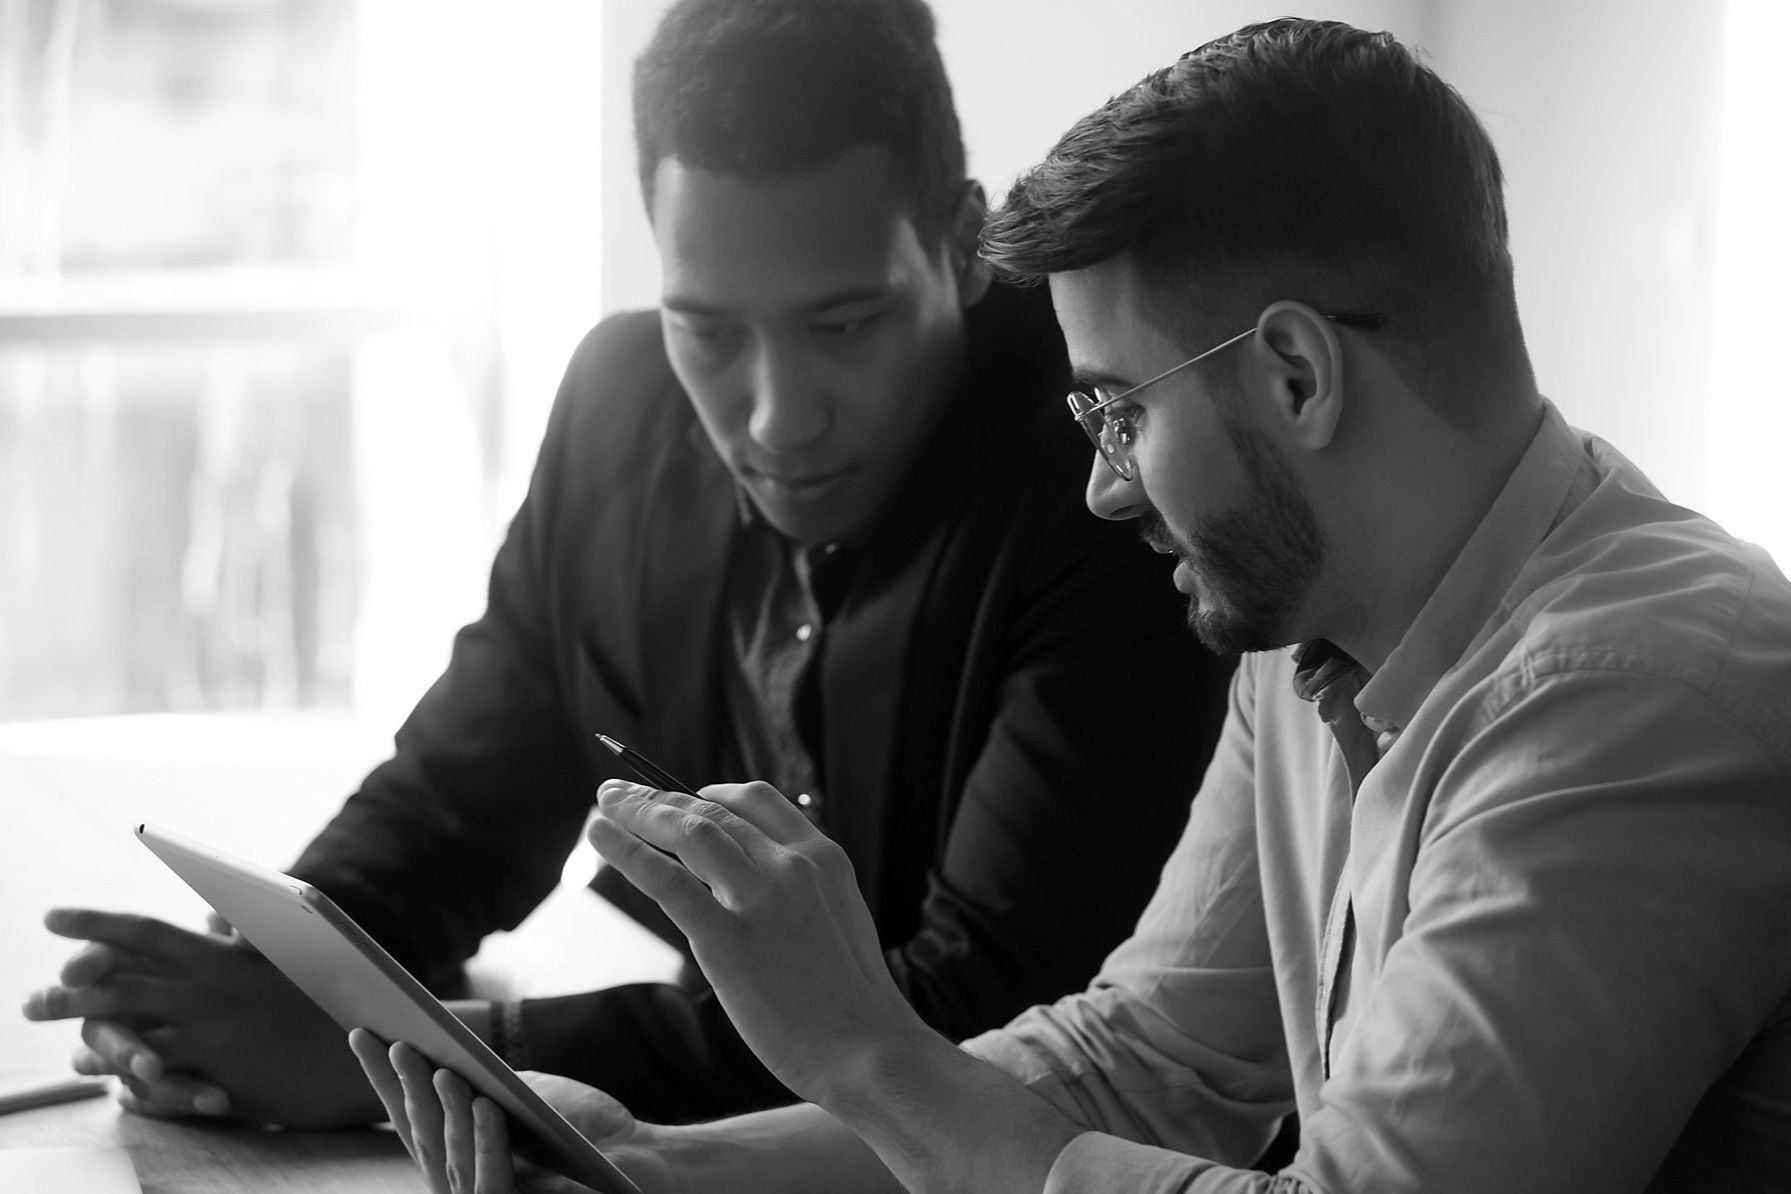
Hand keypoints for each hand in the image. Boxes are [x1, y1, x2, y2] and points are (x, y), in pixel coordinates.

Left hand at [22, 908, 384, 1126]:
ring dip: (87, 1036)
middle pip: (121, 985)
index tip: (53, 919)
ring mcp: (215, 1038)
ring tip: (62, 1041)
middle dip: (68, 989)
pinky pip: (158, 1081)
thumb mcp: (289, 954)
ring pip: (130, 1035)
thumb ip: (241, 938)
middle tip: (29, 1000)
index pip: (144, 932)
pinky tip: (105, 1073)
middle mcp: (212, 993)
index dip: (94, 924)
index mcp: (225, 955)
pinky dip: (125, 1076)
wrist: (378, 1044)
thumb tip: (208, 919)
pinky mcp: (223, 1079)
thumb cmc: (337, 993)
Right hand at [349, 1029, 671, 1193]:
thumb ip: (486, 1081)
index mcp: (460, 1152)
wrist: (642, 1162)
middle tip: (396, 1040)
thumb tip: (440, 1048)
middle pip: (424, 1135)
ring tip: (441, 1066)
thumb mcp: (527, 1096)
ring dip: (444, 1110)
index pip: (411, 1115)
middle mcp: (464, 1181)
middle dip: (407, 1086)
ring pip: (453, 1158)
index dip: (382, 1078)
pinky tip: (485, 1104)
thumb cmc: (583, 1130)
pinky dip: (488, 1141)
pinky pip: (493, 1181)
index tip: (360, 1029)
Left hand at [586, 781, 926, 1101]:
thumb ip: (800, 896)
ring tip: (606, 804)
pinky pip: (667, 880)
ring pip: (688, 831)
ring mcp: (761, 898)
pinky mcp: (728, 938)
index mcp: (824, 857)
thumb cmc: (853, 1003)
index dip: (712, 792)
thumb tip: (749, 892)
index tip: (683, 794)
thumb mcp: (839, 923)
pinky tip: (600, 835)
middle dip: (660, 797)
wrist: (870, 1049)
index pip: (758, 801)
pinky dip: (627, 851)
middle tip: (621, 791)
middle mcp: (792, 865)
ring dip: (640, 811)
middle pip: (713, 812)